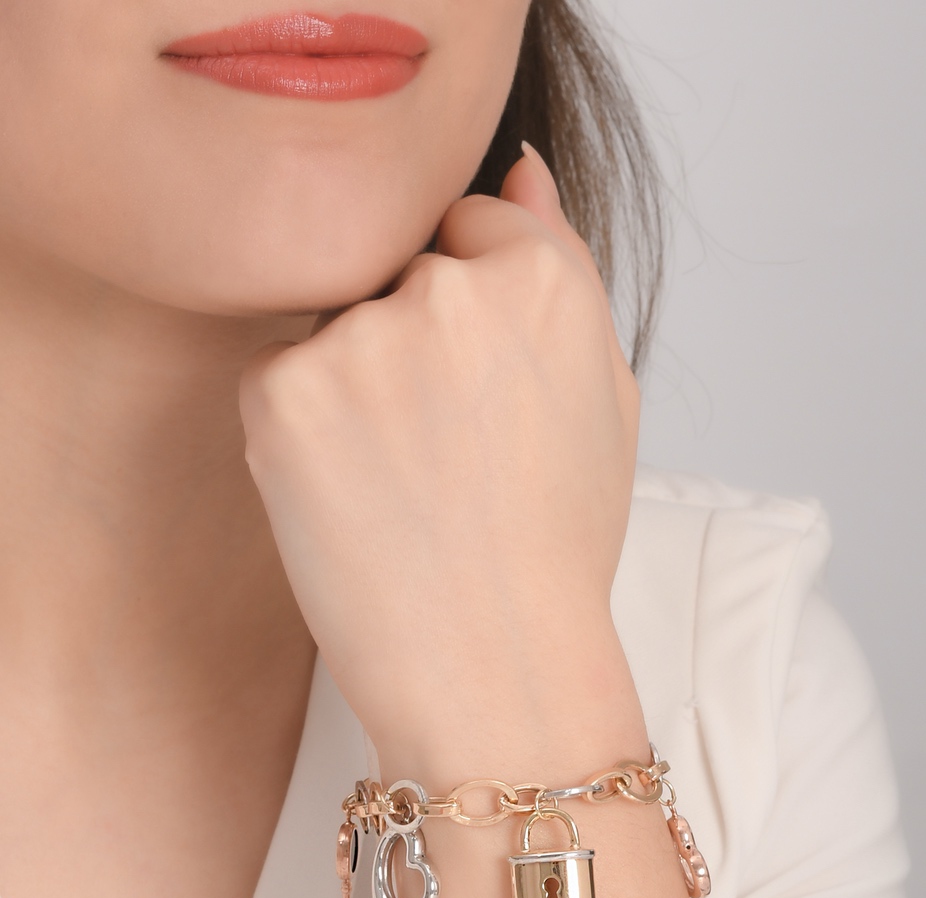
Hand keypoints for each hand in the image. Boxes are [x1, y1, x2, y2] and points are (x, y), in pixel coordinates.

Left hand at [239, 145, 644, 773]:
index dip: (471, 318)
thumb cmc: (556, 545)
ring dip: (357, 385)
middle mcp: (450, 289)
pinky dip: (306, 430)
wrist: (496, 665)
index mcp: (541, 279)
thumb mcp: (604, 396)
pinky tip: (355, 499)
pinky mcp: (283, 391)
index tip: (480, 396)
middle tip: (446, 455)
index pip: (470, 227)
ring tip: (404, 486)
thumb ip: (564, 264)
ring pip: (338, 327)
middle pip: (398, 274)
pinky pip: (283, 377)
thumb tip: (520, 168)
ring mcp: (360, 339)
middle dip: (412, 343)